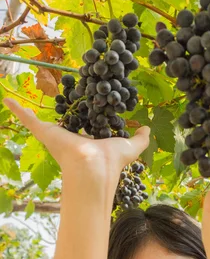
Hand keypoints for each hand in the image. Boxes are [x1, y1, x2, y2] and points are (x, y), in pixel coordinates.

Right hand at [3, 98, 149, 184]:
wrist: (93, 168)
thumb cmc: (111, 160)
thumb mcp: (130, 146)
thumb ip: (140, 138)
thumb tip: (146, 127)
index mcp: (87, 141)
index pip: (83, 125)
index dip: (84, 113)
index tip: (85, 101)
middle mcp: (69, 138)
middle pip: (62, 119)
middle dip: (57, 108)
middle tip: (55, 90)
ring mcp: (55, 134)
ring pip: (40, 120)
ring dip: (29, 110)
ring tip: (20, 97)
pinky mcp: (45, 132)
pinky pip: (28, 119)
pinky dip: (17, 110)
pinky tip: (7, 99)